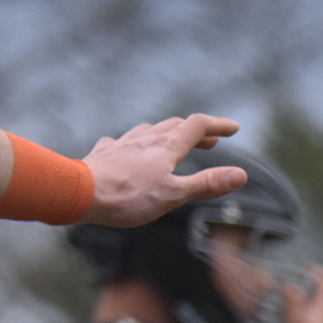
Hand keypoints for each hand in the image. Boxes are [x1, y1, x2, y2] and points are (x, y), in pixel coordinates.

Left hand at [77, 114, 243, 226]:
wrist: (80, 193)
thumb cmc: (128, 197)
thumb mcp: (173, 195)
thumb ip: (206, 184)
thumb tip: (241, 175)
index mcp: (166, 147)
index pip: (198, 126)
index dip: (218, 125)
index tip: (234, 128)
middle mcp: (145, 139)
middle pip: (175, 126)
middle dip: (195, 132)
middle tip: (210, 140)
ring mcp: (122, 144)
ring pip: (148, 130)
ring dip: (165, 133)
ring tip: (170, 141)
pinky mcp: (103, 153)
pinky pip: (120, 142)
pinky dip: (131, 144)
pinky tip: (125, 148)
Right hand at [279, 265, 322, 322]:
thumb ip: (293, 303)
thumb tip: (290, 285)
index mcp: (322, 312)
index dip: (318, 274)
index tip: (307, 269)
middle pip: (319, 300)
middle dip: (305, 292)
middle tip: (286, 291)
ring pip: (314, 315)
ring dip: (300, 309)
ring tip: (282, 312)